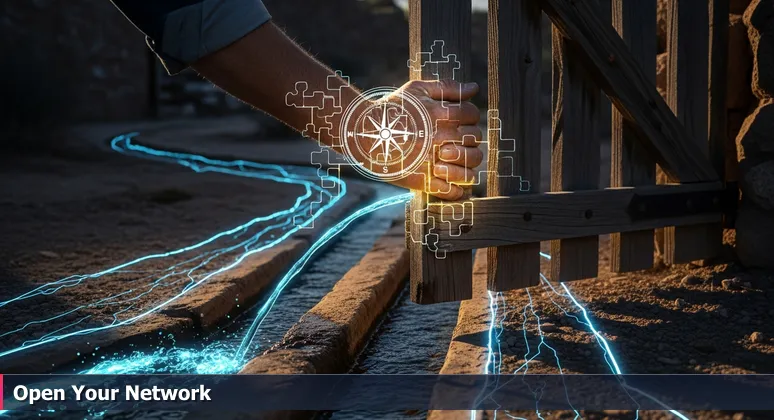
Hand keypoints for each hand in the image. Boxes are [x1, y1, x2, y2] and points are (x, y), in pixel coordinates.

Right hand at [347, 80, 482, 199]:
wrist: (363, 134)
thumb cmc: (391, 109)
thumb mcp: (417, 90)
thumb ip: (447, 87)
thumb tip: (474, 88)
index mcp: (440, 114)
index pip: (471, 114)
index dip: (470, 116)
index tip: (460, 121)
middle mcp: (440, 137)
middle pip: (474, 140)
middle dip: (469, 139)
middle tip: (457, 141)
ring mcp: (433, 161)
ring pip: (468, 167)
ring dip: (467, 164)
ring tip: (455, 161)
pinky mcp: (423, 181)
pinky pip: (451, 191)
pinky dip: (456, 190)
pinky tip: (450, 182)